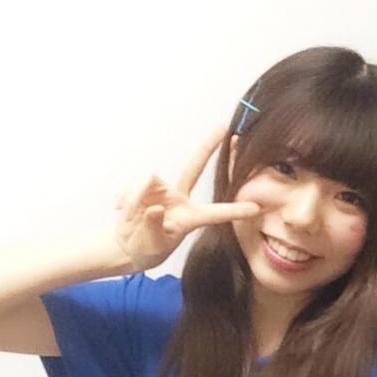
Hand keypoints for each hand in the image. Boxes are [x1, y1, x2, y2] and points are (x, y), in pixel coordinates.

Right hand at [114, 126, 259, 272]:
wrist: (125, 246)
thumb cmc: (146, 249)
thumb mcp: (153, 244)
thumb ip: (155, 226)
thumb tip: (156, 207)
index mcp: (190, 218)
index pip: (215, 213)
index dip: (234, 210)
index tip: (256, 207)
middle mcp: (179, 199)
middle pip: (194, 167)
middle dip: (207, 146)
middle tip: (223, 128)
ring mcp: (161, 190)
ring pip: (148, 177)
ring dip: (134, 194)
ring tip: (126, 213)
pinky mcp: (143, 186)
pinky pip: (134, 182)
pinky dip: (125, 195)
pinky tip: (120, 208)